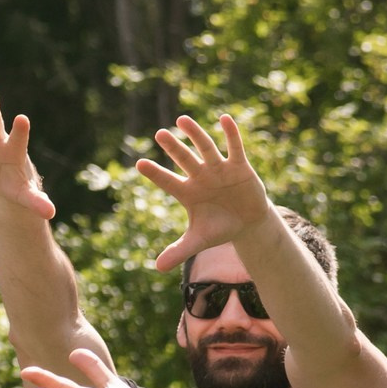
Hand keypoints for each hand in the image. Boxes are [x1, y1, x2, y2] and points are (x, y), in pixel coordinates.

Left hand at [135, 112, 277, 271]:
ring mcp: (219, 169)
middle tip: (159, 134)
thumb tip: (157, 268)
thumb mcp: (198, 242)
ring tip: (181, 120)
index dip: (155, 173)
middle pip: (184, 159)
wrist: (247, 223)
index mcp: (187, 193)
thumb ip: (179, 251)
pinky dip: (230, 134)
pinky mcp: (239, 166)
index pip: (168, 181)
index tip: (139, 164)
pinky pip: (233, 147)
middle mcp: (200, 176)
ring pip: (205, 148)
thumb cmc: (218, 228)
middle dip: (173, 148)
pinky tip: (223, 119)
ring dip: (195, 134)